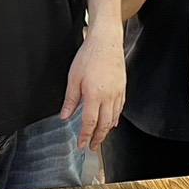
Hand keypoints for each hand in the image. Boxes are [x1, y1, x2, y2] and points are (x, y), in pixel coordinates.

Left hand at [60, 32, 125, 151]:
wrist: (106, 41)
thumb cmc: (89, 56)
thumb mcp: (73, 78)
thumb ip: (70, 100)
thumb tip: (65, 116)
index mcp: (94, 96)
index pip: (89, 123)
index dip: (86, 136)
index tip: (82, 145)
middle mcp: (108, 97)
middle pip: (104, 124)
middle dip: (98, 138)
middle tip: (92, 147)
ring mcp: (117, 93)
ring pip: (114, 118)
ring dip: (106, 130)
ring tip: (100, 137)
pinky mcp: (122, 88)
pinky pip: (120, 108)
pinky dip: (115, 118)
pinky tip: (112, 121)